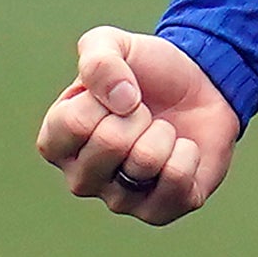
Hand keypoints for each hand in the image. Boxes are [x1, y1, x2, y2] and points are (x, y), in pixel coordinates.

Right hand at [37, 25, 241, 224]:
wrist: (200, 87)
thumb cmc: (146, 72)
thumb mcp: (113, 45)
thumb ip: (98, 58)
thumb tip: (121, 99)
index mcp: (57, 141)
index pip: (73, 122)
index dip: (106, 96)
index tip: (119, 92)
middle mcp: (81, 178)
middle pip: (110, 143)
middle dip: (139, 114)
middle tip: (144, 113)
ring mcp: (118, 200)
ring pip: (145, 161)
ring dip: (164, 132)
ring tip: (161, 131)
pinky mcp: (158, 212)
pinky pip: (176, 181)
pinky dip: (188, 153)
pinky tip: (181, 150)